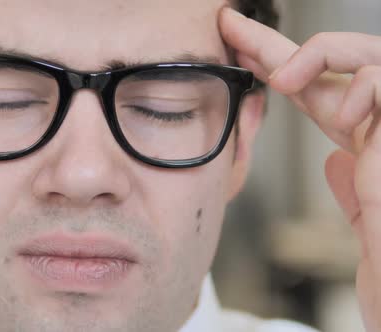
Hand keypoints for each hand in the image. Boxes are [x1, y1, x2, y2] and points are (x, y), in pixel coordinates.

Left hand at [219, 7, 380, 330]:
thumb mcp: (364, 218)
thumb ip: (351, 184)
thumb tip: (335, 161)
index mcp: (366, 141)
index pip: (316, 88)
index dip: (274, 60)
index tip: (235, 41)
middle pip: (335, 60)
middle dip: (279, 42)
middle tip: (234, 31)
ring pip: (368, 53)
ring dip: (318, 54)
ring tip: (282, 81)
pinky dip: (363, 86)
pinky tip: (349, 114)